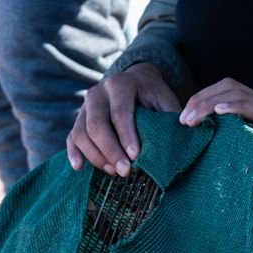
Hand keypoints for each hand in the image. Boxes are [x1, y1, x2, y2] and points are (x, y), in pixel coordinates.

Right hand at [67, 63, 181, 175]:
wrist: (134, 80)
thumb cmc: (152, 94)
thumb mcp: (164, 98)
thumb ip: (169, 116)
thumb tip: (180, 138)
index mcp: (121, 84)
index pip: (120, 113)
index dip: (126, 137)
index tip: (136, 158)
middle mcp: (98, 92)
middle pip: (96, 125)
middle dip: (110, 151)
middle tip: (124, 171)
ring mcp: (85, 106)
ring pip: (81, 133)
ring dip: (95, 156)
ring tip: (113, 172)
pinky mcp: (78, 119)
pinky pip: (72, 137)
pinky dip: (74, 153)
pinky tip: (79, 168)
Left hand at [180, 78, 252, 170]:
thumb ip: (243, 141)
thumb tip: (217, 155)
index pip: (222, 92)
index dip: (201, 101)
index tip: (183, 120)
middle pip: (223, 86)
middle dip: (198, 100)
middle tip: (180, 121)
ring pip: (233, 92)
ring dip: (208, 103)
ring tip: (190, 119)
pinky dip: (234, 106)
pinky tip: (219, 112)